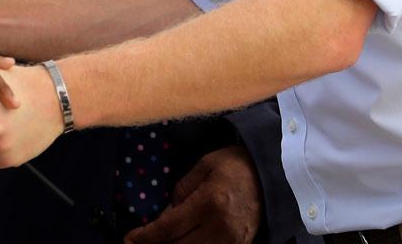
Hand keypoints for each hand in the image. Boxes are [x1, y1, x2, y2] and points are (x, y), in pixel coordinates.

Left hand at [125, 145, 262, 243]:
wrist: (271, 175)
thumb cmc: (235, 165)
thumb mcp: (204, 166)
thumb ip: (181, 191)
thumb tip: (164, 215)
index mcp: (209, 203)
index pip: (169, 227)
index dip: (146, 237)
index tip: (129, 239)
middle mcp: (221, 227)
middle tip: (137, 243)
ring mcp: (232, 241)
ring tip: (157, 243)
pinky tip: (180, 243)